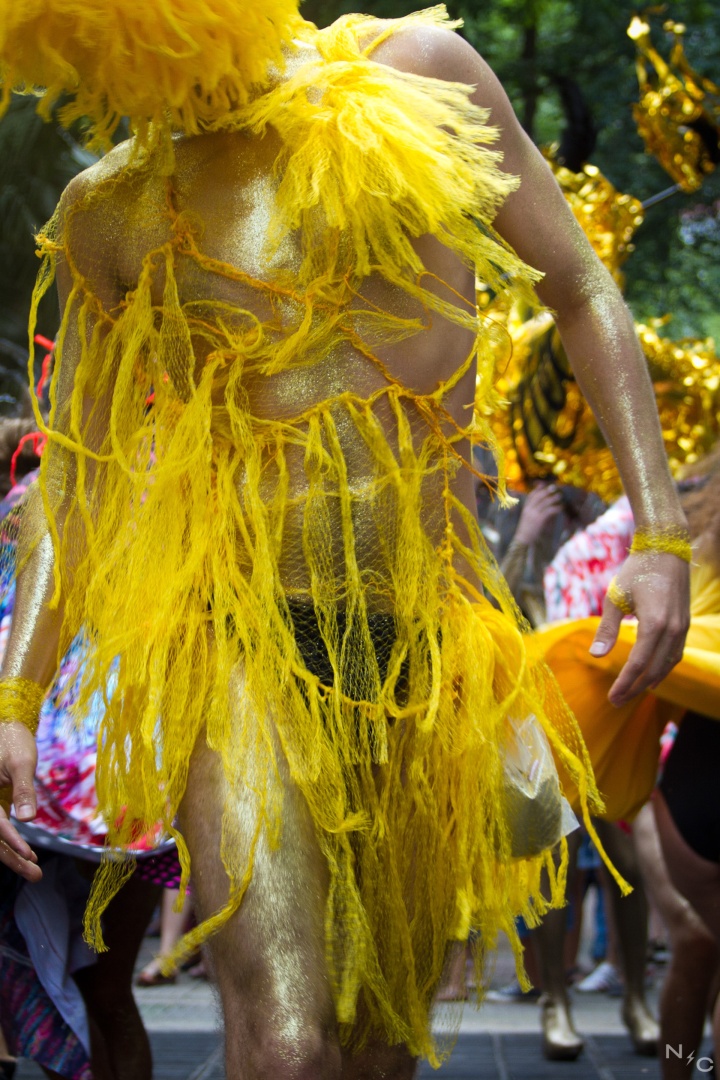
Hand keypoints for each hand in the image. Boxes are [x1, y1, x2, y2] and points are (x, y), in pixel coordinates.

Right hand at [0, 721, 40, 881]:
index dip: (11, 840)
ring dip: (11, 856)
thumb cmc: (12, 740)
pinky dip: (9, 843)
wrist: (5, 725)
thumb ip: (24, 790)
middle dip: (12, 859)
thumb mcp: (21, 762)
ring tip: (34, 872)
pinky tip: (26, 855)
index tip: (29, 855)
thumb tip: (28, 818)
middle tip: (36, 876)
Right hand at [513, 484, 563, 545]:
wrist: (523, 539)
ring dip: (553, 498)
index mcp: (526, 508)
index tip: (544, 484)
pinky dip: (556, 508)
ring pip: (545, 502)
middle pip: (538, 496)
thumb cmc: (527, 530)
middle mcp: (529, 509)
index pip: (531, 495)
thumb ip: (537, 511)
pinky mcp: (539, 519)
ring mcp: (533, 514)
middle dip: (547, 490)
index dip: (538, 489)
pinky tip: (560, 507)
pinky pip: (549, 510)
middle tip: (554, 487)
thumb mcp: (529, 518)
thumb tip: (549, 505)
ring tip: (560, 496)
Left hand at [590, 552, 689, 706]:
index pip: (638, 665)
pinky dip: (663, 668)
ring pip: (668, 665)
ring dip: (650, 681)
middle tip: (617, 701)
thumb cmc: (637, 571)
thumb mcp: (615, 598)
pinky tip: (652, 675)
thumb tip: (596, 656)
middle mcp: (673, 630)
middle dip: (634, 688)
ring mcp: (682, 627)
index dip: (624, 683)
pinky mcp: (684, 623)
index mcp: (654, 625)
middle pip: (654, 670)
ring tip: (632, 692)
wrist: (665, 549)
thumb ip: (607, 629)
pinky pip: (675, 654)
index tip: (611, 697)